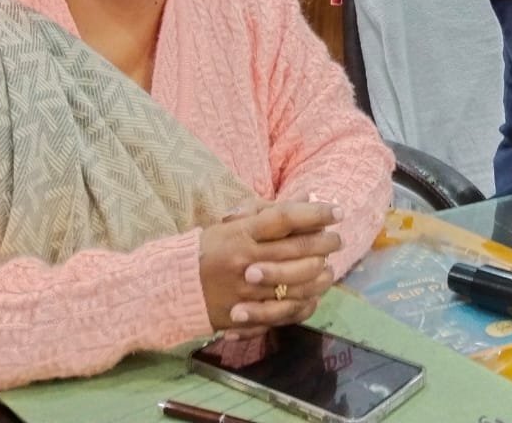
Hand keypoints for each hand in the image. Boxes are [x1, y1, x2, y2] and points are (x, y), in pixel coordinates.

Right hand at [199, 201, 341, 332]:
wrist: (174, 288)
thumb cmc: (209, 249)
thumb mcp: (233, 223)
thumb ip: (269, 211)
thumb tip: (307, 197)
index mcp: (242, 233)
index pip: (285, 218)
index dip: (315, 213)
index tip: (337, 211)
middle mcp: (247, 260)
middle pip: (297, 249)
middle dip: (325, 242)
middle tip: (337, 239)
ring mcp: (248, 290)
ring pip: (299, 282)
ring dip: (321, 273)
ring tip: (328, 266)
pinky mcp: (249, 314)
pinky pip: (287, 310)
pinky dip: (306, 301)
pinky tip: (315, 292)